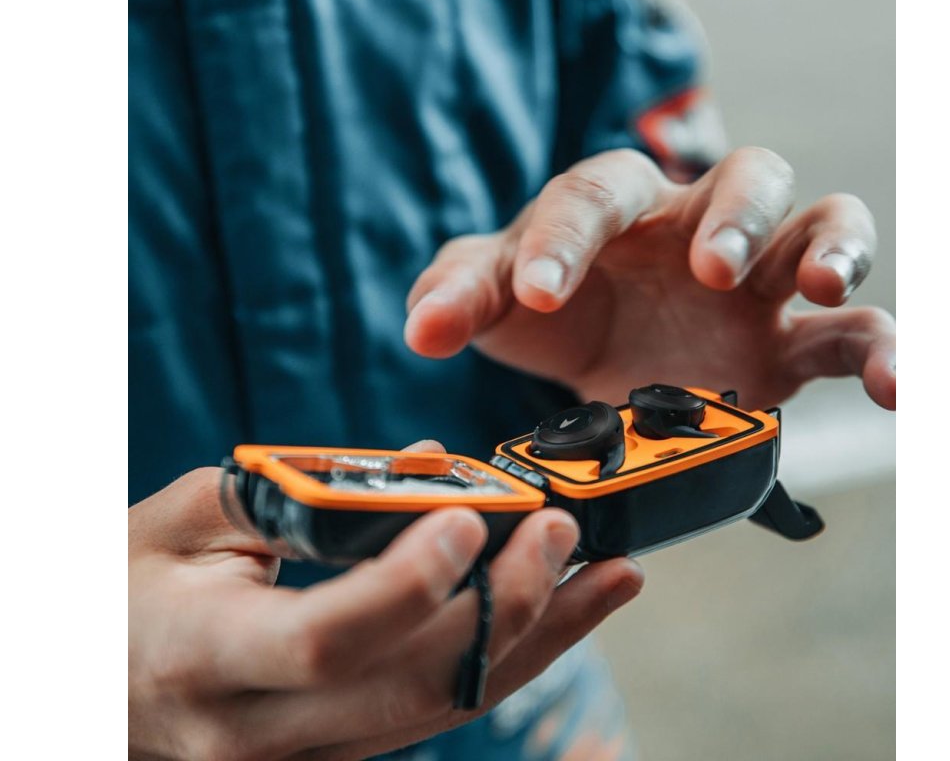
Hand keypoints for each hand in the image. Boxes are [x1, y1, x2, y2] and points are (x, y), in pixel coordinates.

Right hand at [128, 441, 642, 760]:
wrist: (97, 680)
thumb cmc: (128, 587)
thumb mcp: (183, 520)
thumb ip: (295, 490)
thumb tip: (422, 465)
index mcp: (207, 657)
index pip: (325, 640)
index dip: (404, 585)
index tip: (468, 517)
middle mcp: (261, 730)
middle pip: (411, 686)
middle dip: (506, 607)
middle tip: (564, 531)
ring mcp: (306, 759)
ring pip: (443, 710)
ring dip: (536, 641)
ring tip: (606, 580)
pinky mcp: (337, 757)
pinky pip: (435, 715)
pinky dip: (503, 662)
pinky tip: (554, 615)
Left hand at [405, 147, 895, 409]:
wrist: (593, 364)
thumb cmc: (546, 313)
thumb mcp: (493, 304)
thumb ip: (459, 297)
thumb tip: (423, 327)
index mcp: (613, 207)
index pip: (597, 194)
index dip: (568, 240)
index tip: (540, 299)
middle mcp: (694, 229)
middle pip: (744, 175)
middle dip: (734, 215)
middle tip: (709, 270)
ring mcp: (753, 283)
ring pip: (820, 224)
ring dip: (829, 248)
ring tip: (817, 286)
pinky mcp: (786, 344)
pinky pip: (854, 331)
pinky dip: (885, 349)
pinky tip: (897, 387)